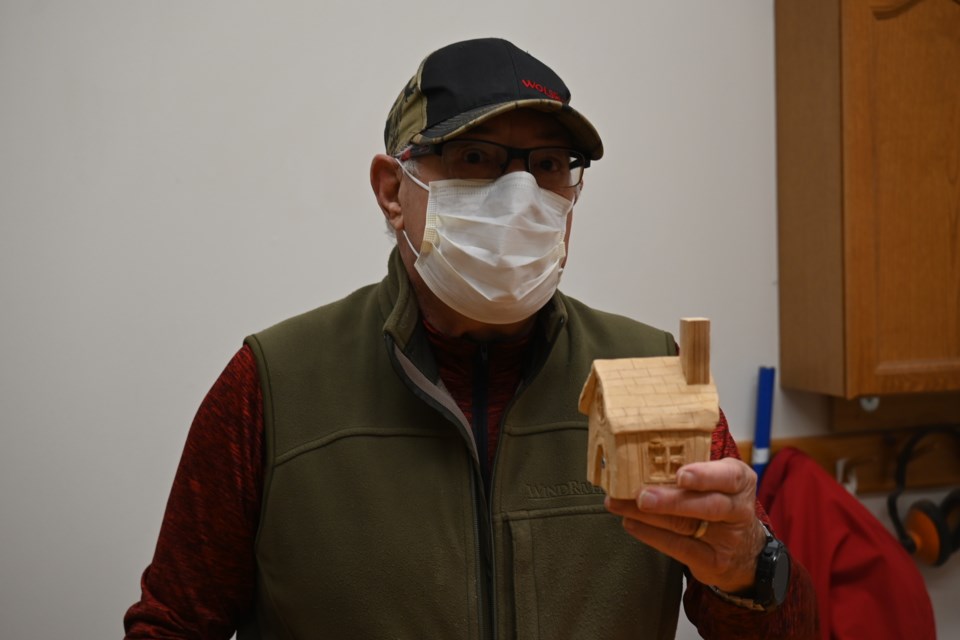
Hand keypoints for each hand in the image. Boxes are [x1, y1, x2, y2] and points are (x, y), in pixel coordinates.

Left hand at [604, 457, 764, 592]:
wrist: (744, 551)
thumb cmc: (721, 502)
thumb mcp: (719, 481)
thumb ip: (694, 469)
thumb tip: (643, 455)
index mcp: (740, 482)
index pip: (729, 476)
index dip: (705, 475)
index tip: (680, 474)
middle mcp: (738, 510)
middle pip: (708, 505)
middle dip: (671, 500)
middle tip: (643, 496)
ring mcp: (727, 539)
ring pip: (686, 525)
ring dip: (649, 515)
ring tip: (621, 505)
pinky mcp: (712, 561)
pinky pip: (679, 548)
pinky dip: (651, 534)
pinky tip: (631, 523)